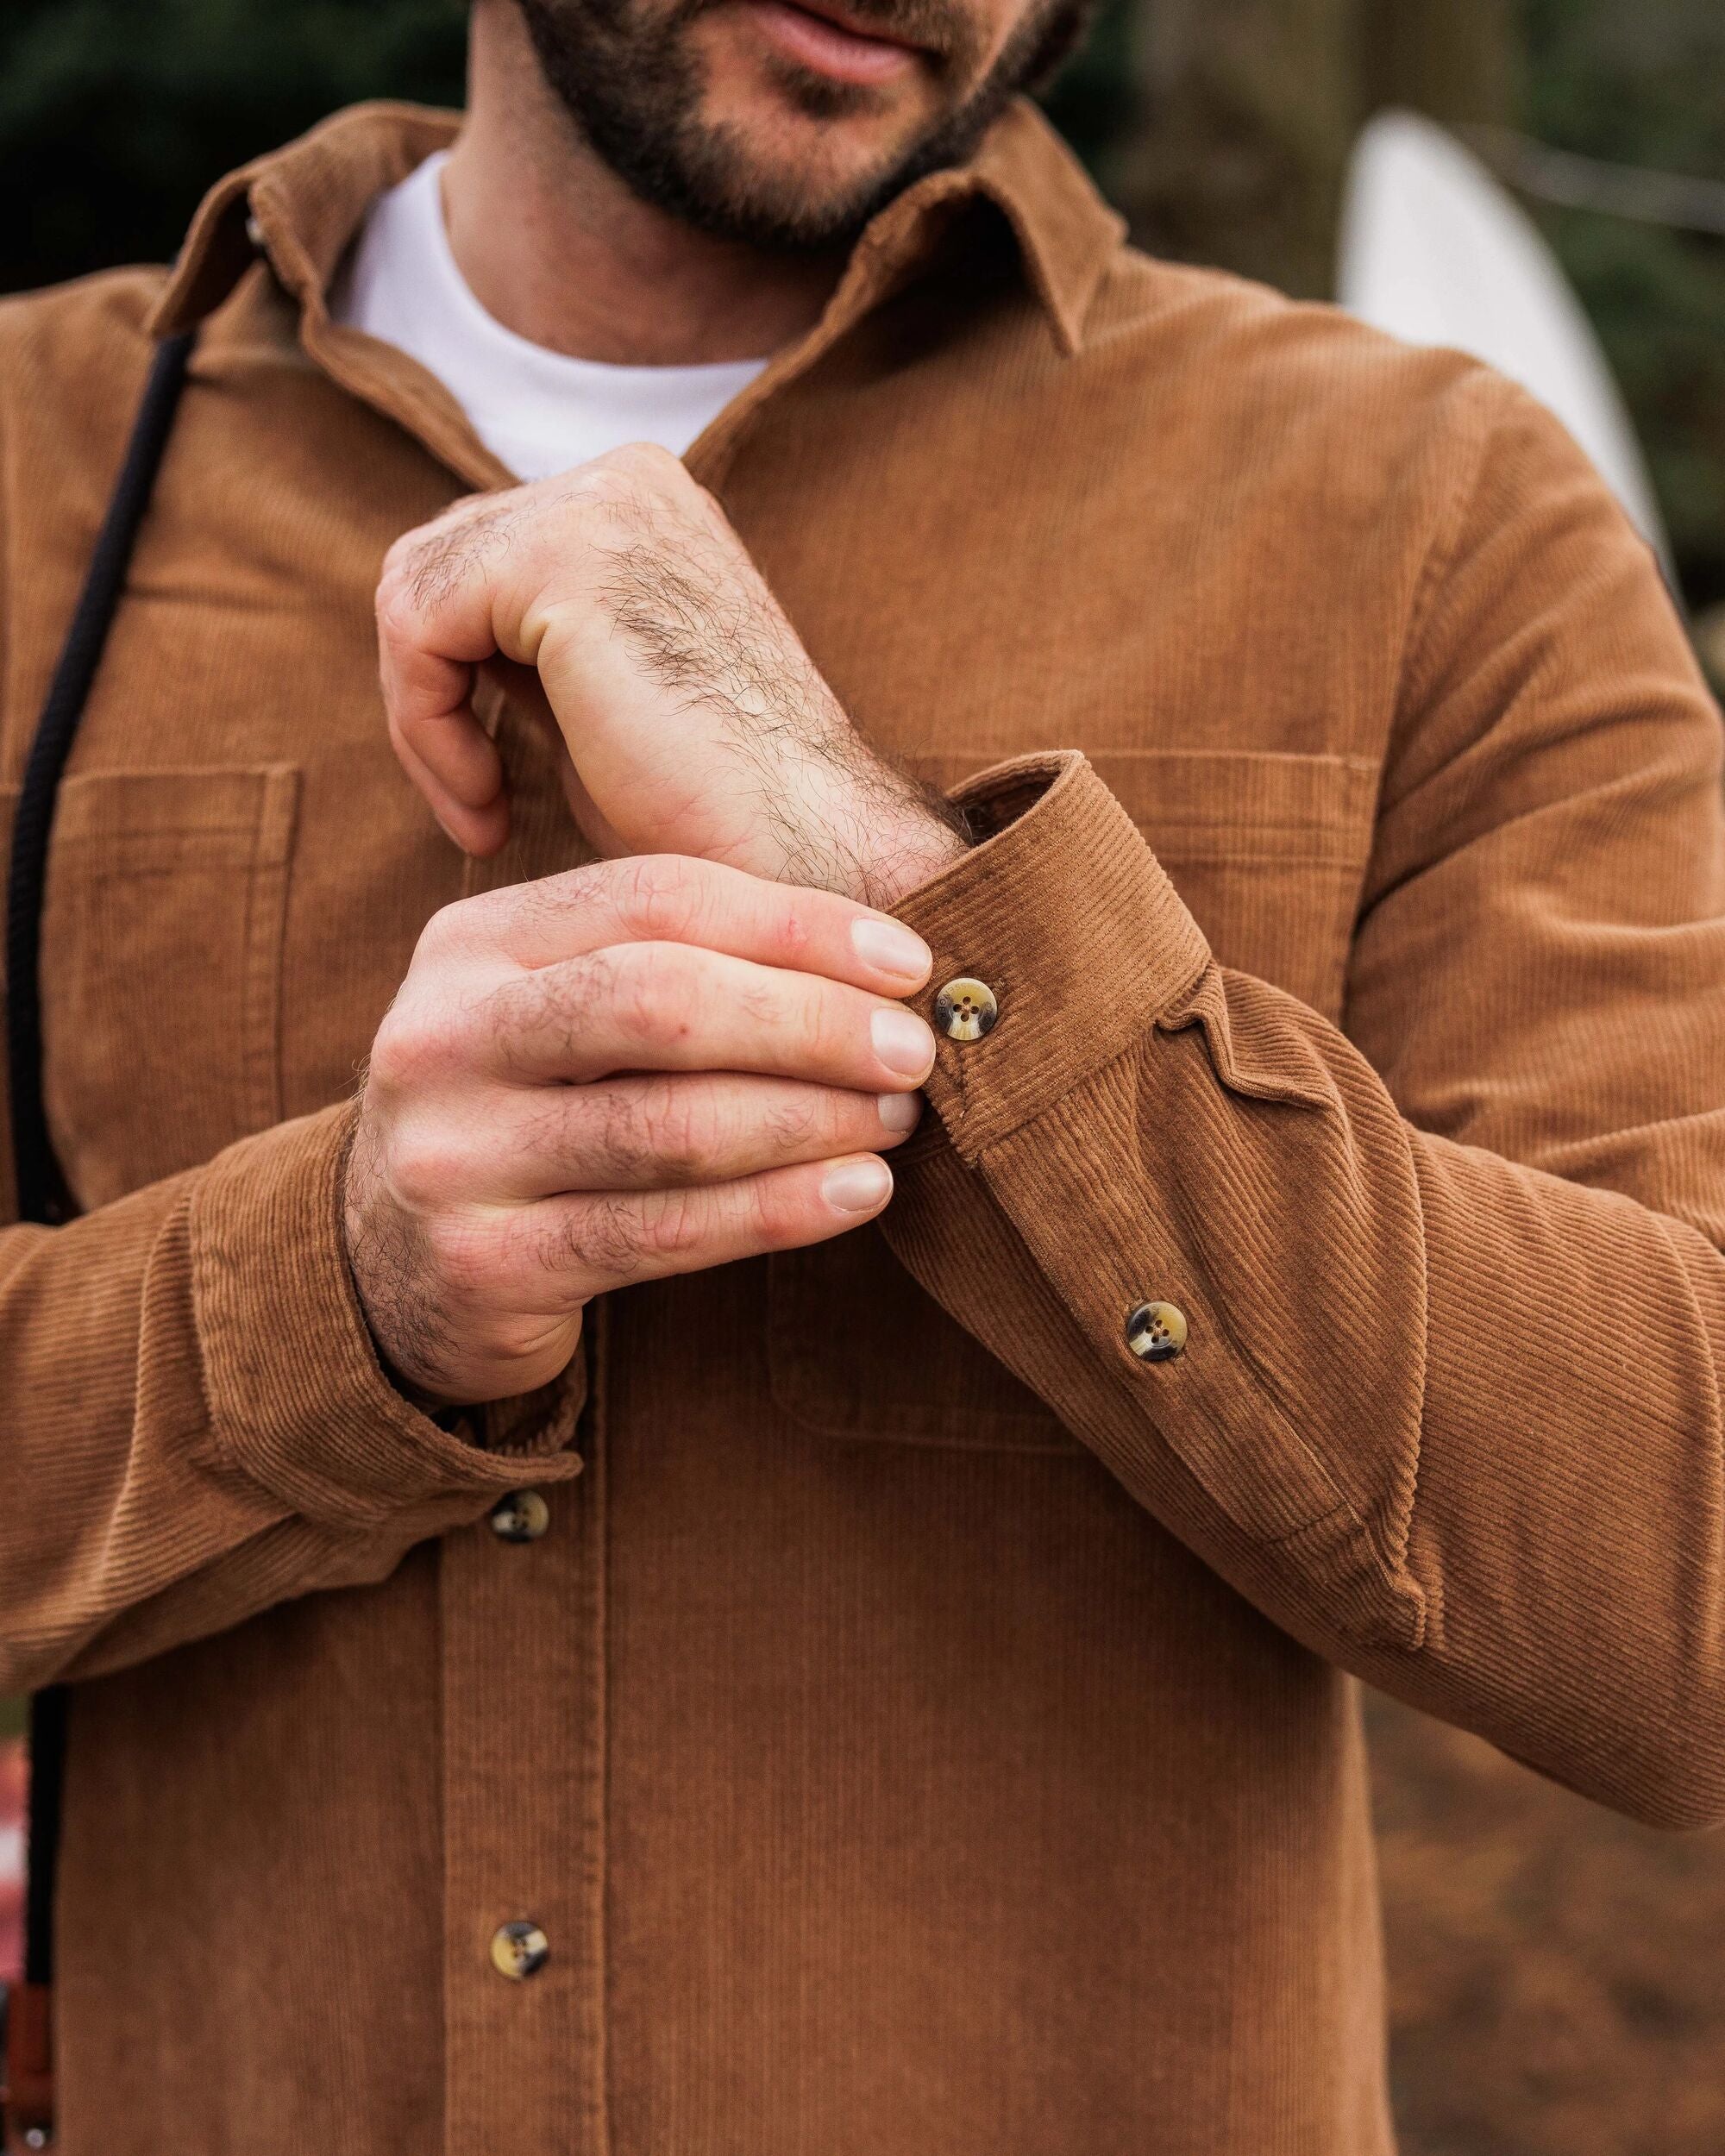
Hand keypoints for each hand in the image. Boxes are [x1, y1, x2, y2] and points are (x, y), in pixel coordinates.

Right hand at [343, 853, 936, 1406]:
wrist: (388, 1269)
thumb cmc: (528, 1114)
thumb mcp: (555, 1014)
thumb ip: (672, 968)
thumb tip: (880, 961)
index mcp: (473, 943)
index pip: (655, 897)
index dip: (795, 923)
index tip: (906, 961)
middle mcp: (442, 1036)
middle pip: (659, 1000)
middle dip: (809, 1021)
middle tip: (911, 1050)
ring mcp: (452, 1156)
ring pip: (669, 1126)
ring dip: (809, 1120)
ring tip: (894, 1122)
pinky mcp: (485, 1265)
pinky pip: (663, 1233)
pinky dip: (778, 1209)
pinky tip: (858, 1192)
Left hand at [375, 445, 967, 907]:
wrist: (801, 851)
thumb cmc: (713, 814)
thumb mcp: (600, 700)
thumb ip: (527, 644)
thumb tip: (428, 634)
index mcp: (643, 503)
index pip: (477, 558)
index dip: (453, 683)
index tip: (490, 796)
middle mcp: (626, 478)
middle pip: (433, 562)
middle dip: (431, 698)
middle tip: (480, 810)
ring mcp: (600, 501)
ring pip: (412, 592)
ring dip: (425, 724)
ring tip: (487, 814)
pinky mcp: (564, 550)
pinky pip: (415, 627)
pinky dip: (425, 729)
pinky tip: (490, 806)